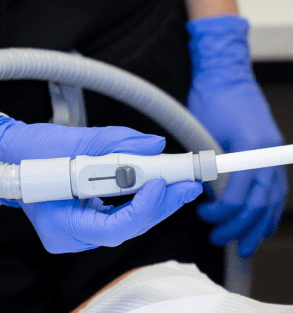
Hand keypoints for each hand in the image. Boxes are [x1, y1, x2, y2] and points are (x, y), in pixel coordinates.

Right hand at [0, 117, 202, 252]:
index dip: (144, 207)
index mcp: (61, 225)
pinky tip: (165, 185)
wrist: (13, 156)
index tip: (162, 182)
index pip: (114, 228)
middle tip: (190, 184)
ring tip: (185, 183)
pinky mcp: (90, 220)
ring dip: (160, 201)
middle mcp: (73, 235)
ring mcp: (82, 231)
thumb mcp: (71, 140)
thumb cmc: (32, 152)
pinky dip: (144, 199)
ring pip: (131, 222)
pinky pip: (125, 214)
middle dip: (163, 203)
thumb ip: (115, 143)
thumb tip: (154, 145)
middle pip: (130, 226)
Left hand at [187, 15, 287, 257]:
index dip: (224, 210)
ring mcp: (274, 151)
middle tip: (219, 237)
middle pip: (261, 200)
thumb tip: (201, 194)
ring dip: (258, 225)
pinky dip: (271, 210)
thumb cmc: (212, 97)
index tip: (207, 214)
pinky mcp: (273, 152)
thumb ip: (207, 164)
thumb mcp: (202, 132)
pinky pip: (277, 189)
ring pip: (273, 199)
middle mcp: (268, 150)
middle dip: (240, 225)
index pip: (242, 191)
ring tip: (243, 244)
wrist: (227, 74)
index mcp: (251, 145)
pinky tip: (263, 225)